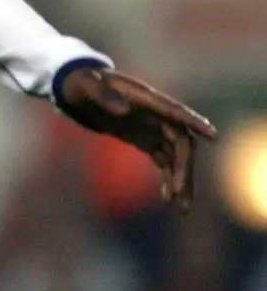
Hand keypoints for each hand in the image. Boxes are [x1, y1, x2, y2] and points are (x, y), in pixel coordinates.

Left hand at [57, 66, 218, 210]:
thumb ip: (103, 97)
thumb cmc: (82, 83)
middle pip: (181, 142)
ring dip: (182, 179)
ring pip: (176, 155)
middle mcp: (156, 114)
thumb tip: (123, 110)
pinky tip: (167, 198)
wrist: (78, 88)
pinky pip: (164, 160)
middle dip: (184, 168)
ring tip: (182, 208)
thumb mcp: (86, 86)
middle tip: (180, 194)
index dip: (195, 123)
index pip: (176, 112)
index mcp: (146, 99)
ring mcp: (153, 127)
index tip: (213, 136)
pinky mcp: (146, 139)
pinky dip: (168, 177)